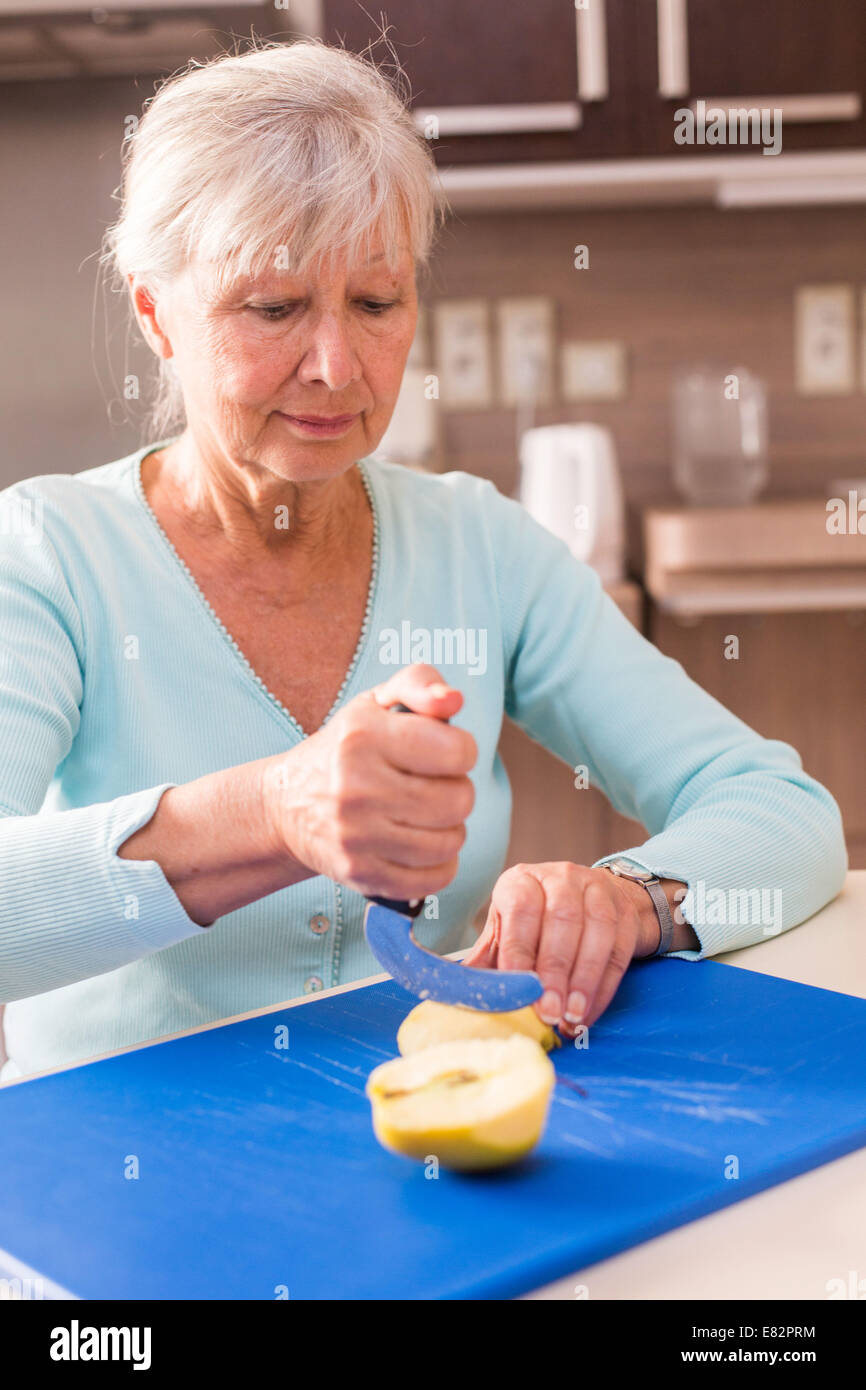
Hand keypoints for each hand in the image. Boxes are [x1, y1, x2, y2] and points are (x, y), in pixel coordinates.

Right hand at [262, 664, 476, 900]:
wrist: (287, 804)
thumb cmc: (345, 748)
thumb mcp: (376, 702)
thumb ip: (420, 683)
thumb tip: (454, 700)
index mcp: (364, 737)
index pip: (458, 751)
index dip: (460, 749)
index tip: (441, 751)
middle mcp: (357, 787)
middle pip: (460, 800)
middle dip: (456, 790)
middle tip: (431, 785)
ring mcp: (357, 836)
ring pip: (451, 842)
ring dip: (450, 828)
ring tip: (426, 814)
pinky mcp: (360, 873)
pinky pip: (434, 878)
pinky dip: (439, 865)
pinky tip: (421, 845)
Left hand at [463, 862, 661, 1033]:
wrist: (590, 899)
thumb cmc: (536, 922)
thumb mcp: (507, 929)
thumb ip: (488, 957)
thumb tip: (457, 988)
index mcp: (522, 880)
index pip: (522, 909)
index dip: (520, 950)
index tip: (519, 988)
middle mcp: (560, 878)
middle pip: (561, 921)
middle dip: (554, 971)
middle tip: (547, 1010)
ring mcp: (597, 890)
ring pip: (596, 932)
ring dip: (583, 980)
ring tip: (571, 1016)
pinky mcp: (624, 912)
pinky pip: (618, 950)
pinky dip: (603, 987)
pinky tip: (589, 1012)